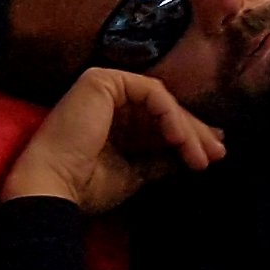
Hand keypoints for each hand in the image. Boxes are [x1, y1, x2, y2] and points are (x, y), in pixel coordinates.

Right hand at [1, 68, 224, 213]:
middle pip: (163, 110)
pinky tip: (180, 139)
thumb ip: (160, 159)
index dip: (188, 137)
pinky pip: (151, 94)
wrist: (52, 190)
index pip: (158, 122)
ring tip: (202, 154)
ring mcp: (104, 85)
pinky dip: (170, 115)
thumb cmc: (86, 186)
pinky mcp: (103, 80)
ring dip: (187, 128)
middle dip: (194, 132)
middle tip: (217, 153)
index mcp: (113, 121)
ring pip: (162, 102)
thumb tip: (189, 155)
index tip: (211, 155)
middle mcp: (108, 99)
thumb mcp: (134, 172)